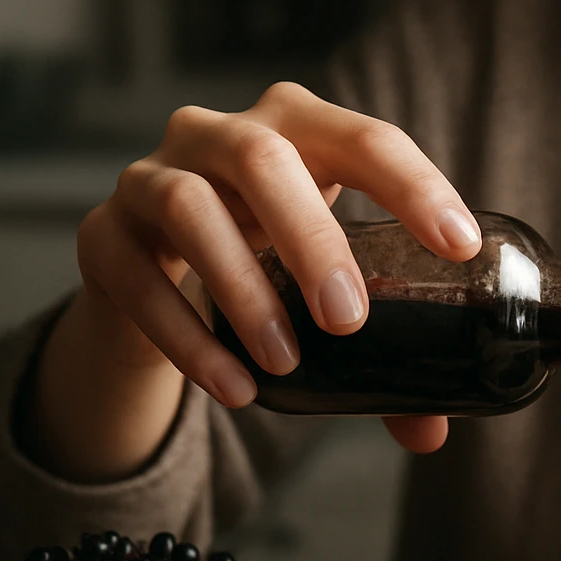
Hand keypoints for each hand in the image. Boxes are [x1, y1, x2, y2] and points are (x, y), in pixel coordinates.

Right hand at [75, 81, 477, 452]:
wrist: (151, 280)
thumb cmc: (265, 263)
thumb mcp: (324, 289)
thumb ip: (382, 354)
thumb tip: (430, 430)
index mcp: (298, 130)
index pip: (363, 137)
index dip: (414, 185)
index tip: (458, 245)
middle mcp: (218, 135)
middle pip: (262, 157)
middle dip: (311, 237)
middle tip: (347, 319)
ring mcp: (150, 178)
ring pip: (189, 207)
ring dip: (243, 288)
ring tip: (287, 362)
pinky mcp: (102, 235)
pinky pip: (136, 277)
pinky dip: (187, 338)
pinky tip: (234, 387)